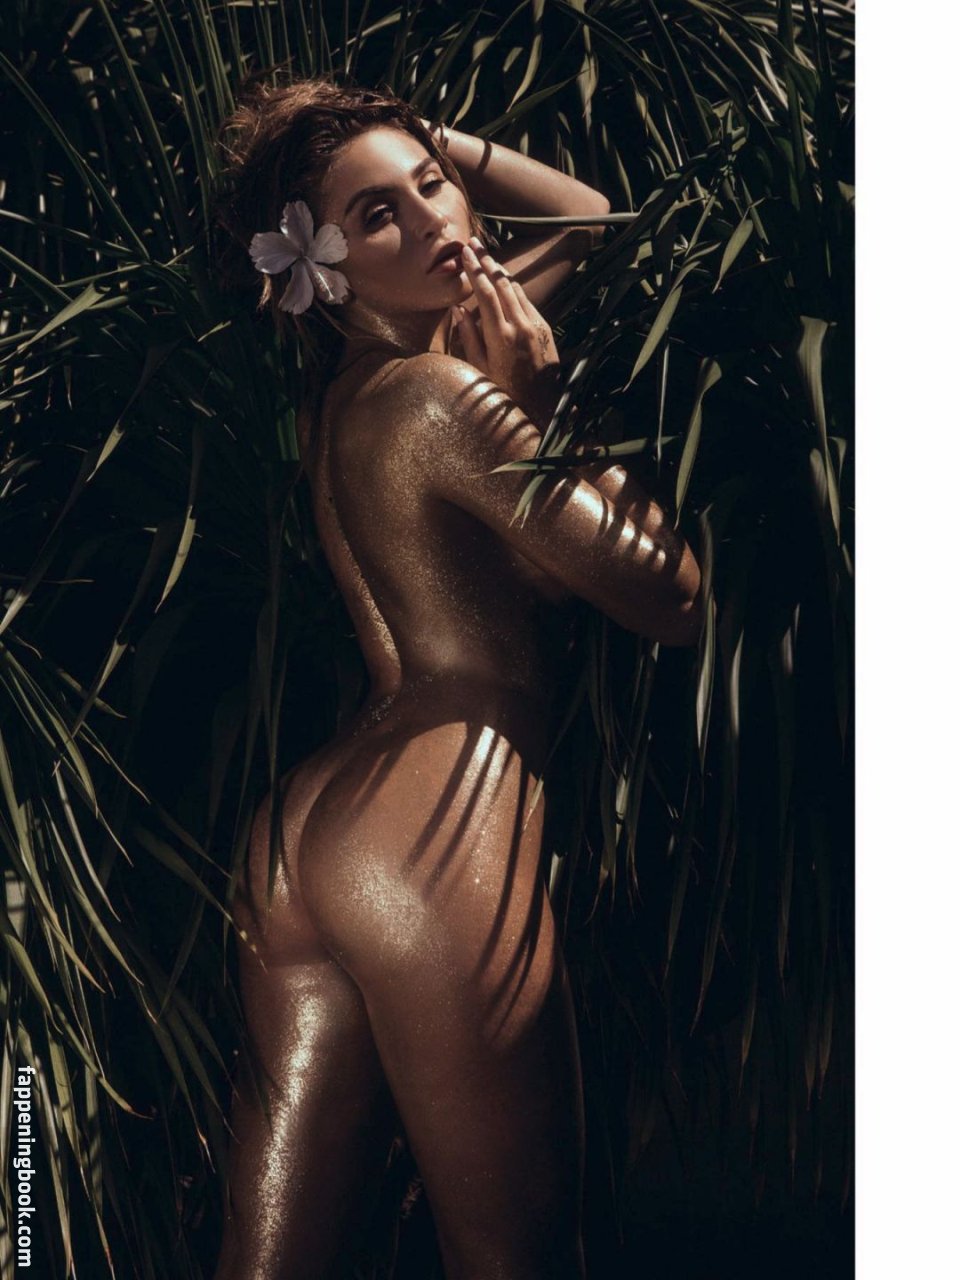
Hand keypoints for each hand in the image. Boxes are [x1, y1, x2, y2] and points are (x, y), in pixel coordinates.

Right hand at [453, 236, 560, 428]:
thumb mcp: (479, 369)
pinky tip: (507, 283)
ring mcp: (536, 327)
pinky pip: (528, 302)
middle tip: (475, 243)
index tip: (465, 252)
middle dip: (488, 261)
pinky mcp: (546, 330)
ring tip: (488, 256)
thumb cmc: (504, 396)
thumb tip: (459, 309)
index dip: (474, 270)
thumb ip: (469, 337)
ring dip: (502, 272)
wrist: (541, 411)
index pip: (485, 292)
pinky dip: (515, 289)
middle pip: (503, 283)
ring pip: (518, 289)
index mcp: (500, 336)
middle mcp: (521, 326)